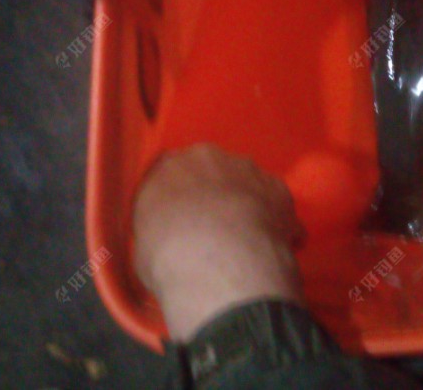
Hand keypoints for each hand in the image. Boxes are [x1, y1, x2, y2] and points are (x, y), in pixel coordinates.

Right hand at [133, 143, 305, 340]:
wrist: (219, 265)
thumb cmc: (168, 259)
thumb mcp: (144, 244)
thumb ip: (158, 226)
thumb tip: (169, 235)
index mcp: (168, 166)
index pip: (170, 173)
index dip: (179, 196)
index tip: (182, 218)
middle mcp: (209, 158)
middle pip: (212, 171)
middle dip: (216, 194)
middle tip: (215, 230)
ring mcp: (247, 169)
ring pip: (246, 182)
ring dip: (247, 204)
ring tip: (248, 243)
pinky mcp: (278, 188)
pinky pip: (276, 203)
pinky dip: (276, 220)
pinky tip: (274, 247)